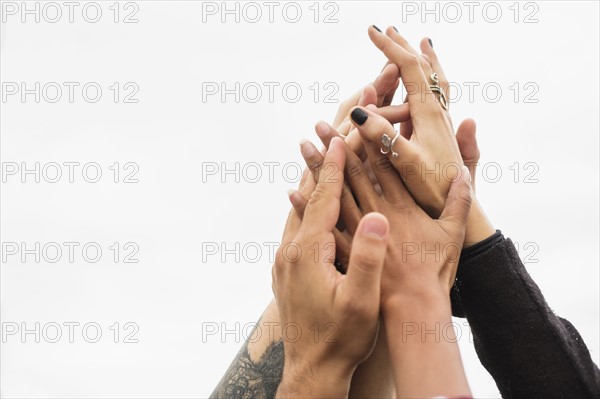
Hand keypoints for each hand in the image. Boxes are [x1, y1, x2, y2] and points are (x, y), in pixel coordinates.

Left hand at [273, 138, 389, 397]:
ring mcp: (285, 260)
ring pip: (298, 210)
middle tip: (324, 133)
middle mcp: (291, 250)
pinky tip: (307, 204)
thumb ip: (368, 258)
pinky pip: (295, 227)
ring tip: (317, 159)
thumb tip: (375, 215)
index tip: (342, 136)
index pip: (324, 197)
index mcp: (309, 252)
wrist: (312, 370)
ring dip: (311, 183)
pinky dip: (306, 206)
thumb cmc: (342, 339)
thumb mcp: (361, 301)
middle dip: (318, 164)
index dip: (334, 165)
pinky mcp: (286, 271)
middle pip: (306, 196)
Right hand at [351, 26, 494, 244]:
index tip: (372, 31)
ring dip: (419, 60)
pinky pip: (433, 98)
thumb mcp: (404, 162)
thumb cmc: (433, 189)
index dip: (390, 47)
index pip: (410, 68)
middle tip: (387, 29)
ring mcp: (439, 122)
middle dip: (402, 46)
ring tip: (414, 45)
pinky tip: (417, 89)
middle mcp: (437, 113)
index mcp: (428, 114)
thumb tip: (360, 112)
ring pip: (432, 81)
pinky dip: (426, 83)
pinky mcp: (437, 134)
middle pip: (422, 68)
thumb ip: (383, 137)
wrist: (458, 208)